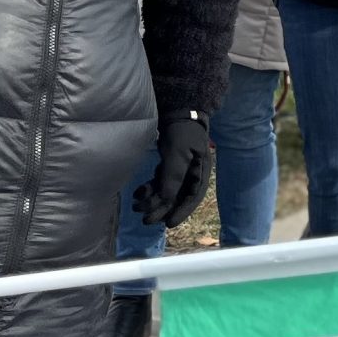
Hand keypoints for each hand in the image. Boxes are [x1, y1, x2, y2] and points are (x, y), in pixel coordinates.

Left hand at [133, 114, 211, 228]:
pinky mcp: (169, 165)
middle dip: (161, 209)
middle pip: (177, 197)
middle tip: (146, 220)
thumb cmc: (182, 131)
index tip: (168, 224)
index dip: (182, 211)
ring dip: (152, 200)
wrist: (176, 111)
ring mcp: (180, 169)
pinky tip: (138, 193)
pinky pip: (159, 183)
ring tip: (136, 206)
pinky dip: (149, 189)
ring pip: (166, 191)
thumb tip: (166, 200)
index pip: (193, 197)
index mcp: (201, 171)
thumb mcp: (178, 153)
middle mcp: (192, 173)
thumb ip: (173, 176)